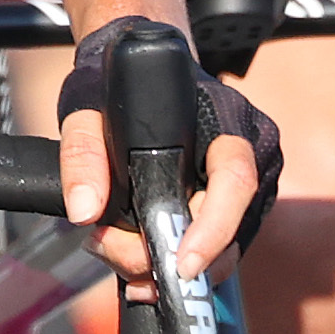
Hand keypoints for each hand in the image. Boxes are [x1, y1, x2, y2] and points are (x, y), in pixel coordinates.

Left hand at [55, 16, 282, 299]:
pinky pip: (216, 245)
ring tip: (115, 253)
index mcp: (225, 117)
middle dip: (172, 257)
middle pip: (227, 227)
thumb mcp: (88, 106)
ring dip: (169, 264)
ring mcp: (252, 181)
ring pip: (222, 247)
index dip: (213, 228)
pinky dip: (177, 257)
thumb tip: (84, 210)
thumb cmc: (117, 83)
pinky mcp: (239, 206)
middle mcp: (251, 151)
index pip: (235, 180)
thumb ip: (82, 152)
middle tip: (117, 258)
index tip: (179, 263)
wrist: (134, 69)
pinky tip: (139, 261)